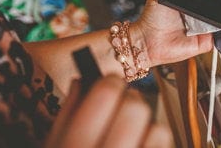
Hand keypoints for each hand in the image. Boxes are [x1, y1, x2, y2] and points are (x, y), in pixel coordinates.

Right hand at [45, 76, 172, 146]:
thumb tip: (83, 80)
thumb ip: (68, 113)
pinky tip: (138, 146)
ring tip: (129, 134)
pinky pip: (165, 144)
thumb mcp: (55, 141)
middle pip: (135, 108)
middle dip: (129, 102)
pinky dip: (153, 141)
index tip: (111, 82)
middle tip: (122, 105)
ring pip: (158, 129)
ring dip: (145, 126)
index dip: (110, 82)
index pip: (105, 95)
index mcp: (74, 145)